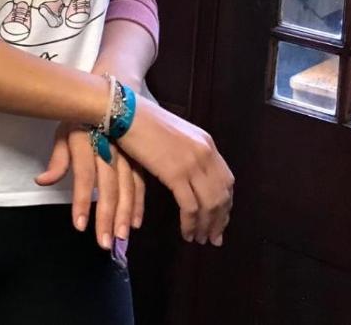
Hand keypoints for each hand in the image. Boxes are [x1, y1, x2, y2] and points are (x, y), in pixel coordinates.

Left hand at [35, 122, 144, 249]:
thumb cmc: (80, 119)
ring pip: (128, 186)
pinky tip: (135, 222)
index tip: (80, 226)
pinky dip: (140, 203)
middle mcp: (109, 146)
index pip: (84, 173)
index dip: (82, 199)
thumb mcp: (65, 132)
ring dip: (125, 214)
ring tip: (121, 237)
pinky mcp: (139, 156)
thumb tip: (41, 181)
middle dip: (107, 215)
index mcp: (87, 139)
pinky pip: (141, 182)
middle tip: (105, 243)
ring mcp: (127, 151)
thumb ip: (57, 158)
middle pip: (108, 184)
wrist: (108, 97)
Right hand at [117, 96, 233, 245]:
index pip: (226, 180)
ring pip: (209, 204)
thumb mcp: (174, 135)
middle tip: (214, 238)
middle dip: (220, 220)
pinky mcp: (176, 173)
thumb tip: (191, 174)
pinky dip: (190, 223)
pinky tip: (186, 232)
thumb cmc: (142, 122)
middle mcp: (205, 154)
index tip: (221, 219)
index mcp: (207, 143)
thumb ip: (188, 153)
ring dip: (206, 226)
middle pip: (222, 195)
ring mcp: (192, 163)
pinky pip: (190, 206)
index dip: (226, 203)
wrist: (124, 112)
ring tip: (199, 239)